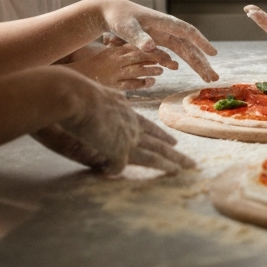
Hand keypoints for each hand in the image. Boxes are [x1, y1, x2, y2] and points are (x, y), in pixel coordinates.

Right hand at [42, 76, 195, 174]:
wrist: (76, 96)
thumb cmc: (82, 93)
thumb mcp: (105, 93)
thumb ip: (115, 99)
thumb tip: (121, 97)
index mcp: (128, 112)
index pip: (149, 126)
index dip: (161, 135)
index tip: (174, 142)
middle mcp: (131, 126)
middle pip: (158, 143)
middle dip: (175, 154)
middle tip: (190, 163)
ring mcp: (126, 138)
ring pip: (153, 156)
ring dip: (167, 164)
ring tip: (181, 170)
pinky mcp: (117, 150)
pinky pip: (119, 166)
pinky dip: (116, 169)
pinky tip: (112, 173)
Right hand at [71, 43, 166, 89]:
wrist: (76, 75)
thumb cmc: (95, 64)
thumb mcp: (109, 54)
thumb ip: (125, 52)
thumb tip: (144, 52)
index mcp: (116, 50)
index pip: (139, 47)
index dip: (155, 51)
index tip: (168, 54)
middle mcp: (116, 59)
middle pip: (142, 56)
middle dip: (159, 59)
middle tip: (173, 64)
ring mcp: (114, 72)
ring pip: (138, 70)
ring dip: (152, 70)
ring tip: (162, 71)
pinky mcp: (112, 85)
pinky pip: (130, 84)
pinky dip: (142, 83)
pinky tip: (151, 82)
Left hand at [97, 0, 218, 81]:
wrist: (111, 12)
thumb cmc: (118, 18)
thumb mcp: (126, 28)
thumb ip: (138, 38)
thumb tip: (152, 47)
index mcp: (164, 23)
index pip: (187, 32)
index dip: (201, 42)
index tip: (213, 53)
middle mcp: (168, 28)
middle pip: (190, 45)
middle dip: (202, 61)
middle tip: (213, 77)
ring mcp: (165, 34)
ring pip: (186, 50)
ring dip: (198, 63)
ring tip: (208, 77)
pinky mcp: (160, 40)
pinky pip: (178, 52)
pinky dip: (187, 61)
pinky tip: (195, 69)